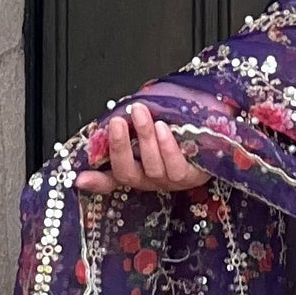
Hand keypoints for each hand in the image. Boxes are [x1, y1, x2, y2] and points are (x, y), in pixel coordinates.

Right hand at [75, 100, 205, 194]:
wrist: (216, 130)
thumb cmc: (178, 126)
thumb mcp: (150, 123)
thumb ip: (130, 126)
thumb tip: (107, 120)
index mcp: (136, 168)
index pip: (111, 177)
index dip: (95, 181)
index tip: (79, 177)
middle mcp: (149, 178)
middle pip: (127, 171)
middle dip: (119, 146)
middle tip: (117, 122)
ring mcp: (169, 180)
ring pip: (151, 165)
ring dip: (144, 137)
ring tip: (141, 113)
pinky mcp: (190, 177)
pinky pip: (175, 166)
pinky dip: (166, 146)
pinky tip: (163, 128)